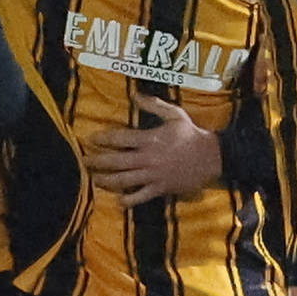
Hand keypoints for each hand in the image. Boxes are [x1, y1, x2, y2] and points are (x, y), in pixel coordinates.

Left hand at [83, 93, 221, 205]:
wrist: (212, 156)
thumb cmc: (191, 134)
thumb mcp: (175, 114)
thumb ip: (153, 104)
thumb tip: (135, 95)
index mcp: (150, 139)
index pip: (120, 138)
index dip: (103, 138)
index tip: (91, 139)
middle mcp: (147, 158)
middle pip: (116, 161)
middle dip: (97, 161)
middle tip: (84, 161)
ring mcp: (153, 175)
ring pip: (123, 180)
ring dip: (106, 180)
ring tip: (94, 179)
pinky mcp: (160, 189)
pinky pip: (140, 197)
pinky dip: (128, 200)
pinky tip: (118, 201)